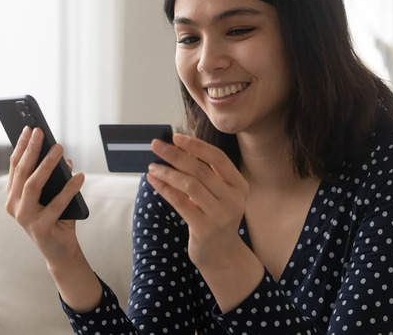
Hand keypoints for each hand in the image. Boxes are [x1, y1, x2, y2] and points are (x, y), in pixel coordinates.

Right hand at [5, 126, 84, 264]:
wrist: (61, 251)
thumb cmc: (57, 218)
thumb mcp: (54, 194)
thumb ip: (54, 177)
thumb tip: (63, 157)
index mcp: (13, 195)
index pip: (15, 166)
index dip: (21, 146)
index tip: (29, 129)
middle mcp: (14, 206)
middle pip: (22, 172)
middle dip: (30, 149)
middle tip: (40, 132)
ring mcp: (25, 218)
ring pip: (33, 185)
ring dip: (46, 165)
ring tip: (59, 149)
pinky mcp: (40, 228)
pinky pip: (56, 204)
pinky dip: (69, 189)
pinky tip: (80, 176)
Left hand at [146, 134, 249, 270]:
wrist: (222, 255)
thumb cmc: (215, 219)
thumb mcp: (218, 196)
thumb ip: (205, 176)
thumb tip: (176, 150)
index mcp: (239, 186)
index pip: (218, 158)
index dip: (196, 145)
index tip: (176, 137)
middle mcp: (234, 199)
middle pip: (200, 170)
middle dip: (175, 155)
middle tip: (156, 145)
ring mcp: (221, 215)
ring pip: (190, 185)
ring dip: (167, 172)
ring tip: (152, 166)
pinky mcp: (205, 229)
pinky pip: (181, 203)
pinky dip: (165, 189)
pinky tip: (154, 181)